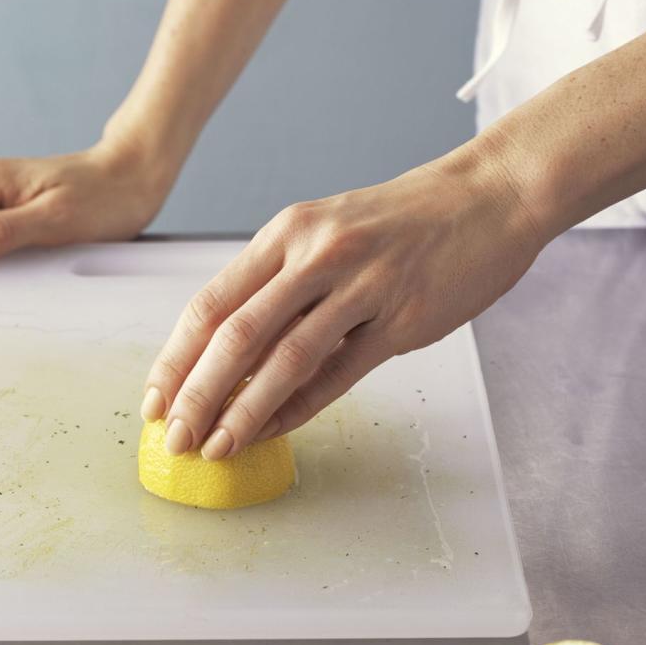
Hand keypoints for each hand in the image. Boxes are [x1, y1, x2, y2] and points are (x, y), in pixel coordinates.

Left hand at [141, 149, 546, 459]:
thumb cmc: (405, 219)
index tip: (154, 399)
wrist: (490, 196)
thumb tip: (232, 346)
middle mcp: (316, 254)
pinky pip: (339, 374)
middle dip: (195, 394)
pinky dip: (299, 409)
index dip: (175, 357)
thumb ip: (282, 280)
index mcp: (288, 232)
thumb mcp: (329, 230)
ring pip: (283, 359)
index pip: (211, 302)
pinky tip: (271, 433)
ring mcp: (361, 285)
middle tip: (174, 438)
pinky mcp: (403, 318)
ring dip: (241, 411)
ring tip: (214, 448)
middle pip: (235, 334)